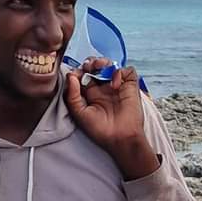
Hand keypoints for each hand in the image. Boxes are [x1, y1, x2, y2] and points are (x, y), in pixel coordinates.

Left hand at [64, 60, 157, 176]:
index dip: (78, 71)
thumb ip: (72, 95)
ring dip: (103, 62)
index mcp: (90, 94)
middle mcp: (103, 88)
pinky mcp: (130, 86)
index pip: (83, 75)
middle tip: (88, 67)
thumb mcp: (79, 114)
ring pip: (110, 65)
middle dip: (90, 63)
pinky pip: (127, 71)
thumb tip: (71, 76)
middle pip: (96, 66)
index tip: (75, 75)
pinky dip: (120, 72)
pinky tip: (115, 83)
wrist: (120, 138)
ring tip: (99, 67)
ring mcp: (117, 86)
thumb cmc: (100, 131)